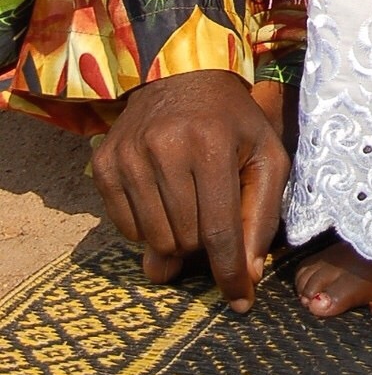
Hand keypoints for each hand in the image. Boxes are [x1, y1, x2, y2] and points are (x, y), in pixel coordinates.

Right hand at [91, 72, 291, 310]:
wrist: (181, 73)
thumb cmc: (232, 119)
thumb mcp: (265, 153)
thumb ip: (262, 214)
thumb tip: (248, 275)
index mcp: (213, 144)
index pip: (219, 230)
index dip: (230, 272)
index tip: (240, 301)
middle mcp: (166, 148)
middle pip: (187, 240)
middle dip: (206, 243)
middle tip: (213, 215)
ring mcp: (129, 156)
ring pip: (155, 241)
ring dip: (178, 238)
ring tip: (190, 204)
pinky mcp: (104, 164)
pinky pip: (127, 229)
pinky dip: (149, 229)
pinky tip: (163, 199)